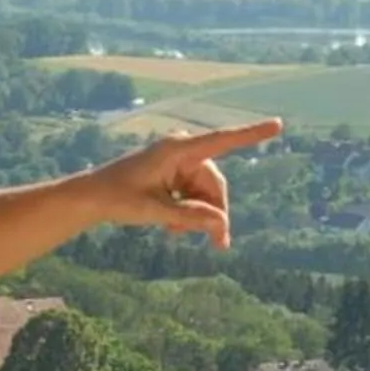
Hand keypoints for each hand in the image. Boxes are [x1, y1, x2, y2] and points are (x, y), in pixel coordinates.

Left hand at [92, 118, 282, 247]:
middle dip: (214, 213)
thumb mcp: (154, 212)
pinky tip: (173, 228)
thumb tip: (221, 224)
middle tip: (218, 246)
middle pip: (214, 183)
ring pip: (205, 192)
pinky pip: (193, 193)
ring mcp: (177, 162)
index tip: (278, 124)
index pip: (222, 141)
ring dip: (197, 215)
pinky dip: (187, 211)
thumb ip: (189, 217)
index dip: (252, 133)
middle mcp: (181, 150)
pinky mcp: (173, 173)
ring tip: (176, 234)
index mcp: (177, 150)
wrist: (90, 198)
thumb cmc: (116, 198)